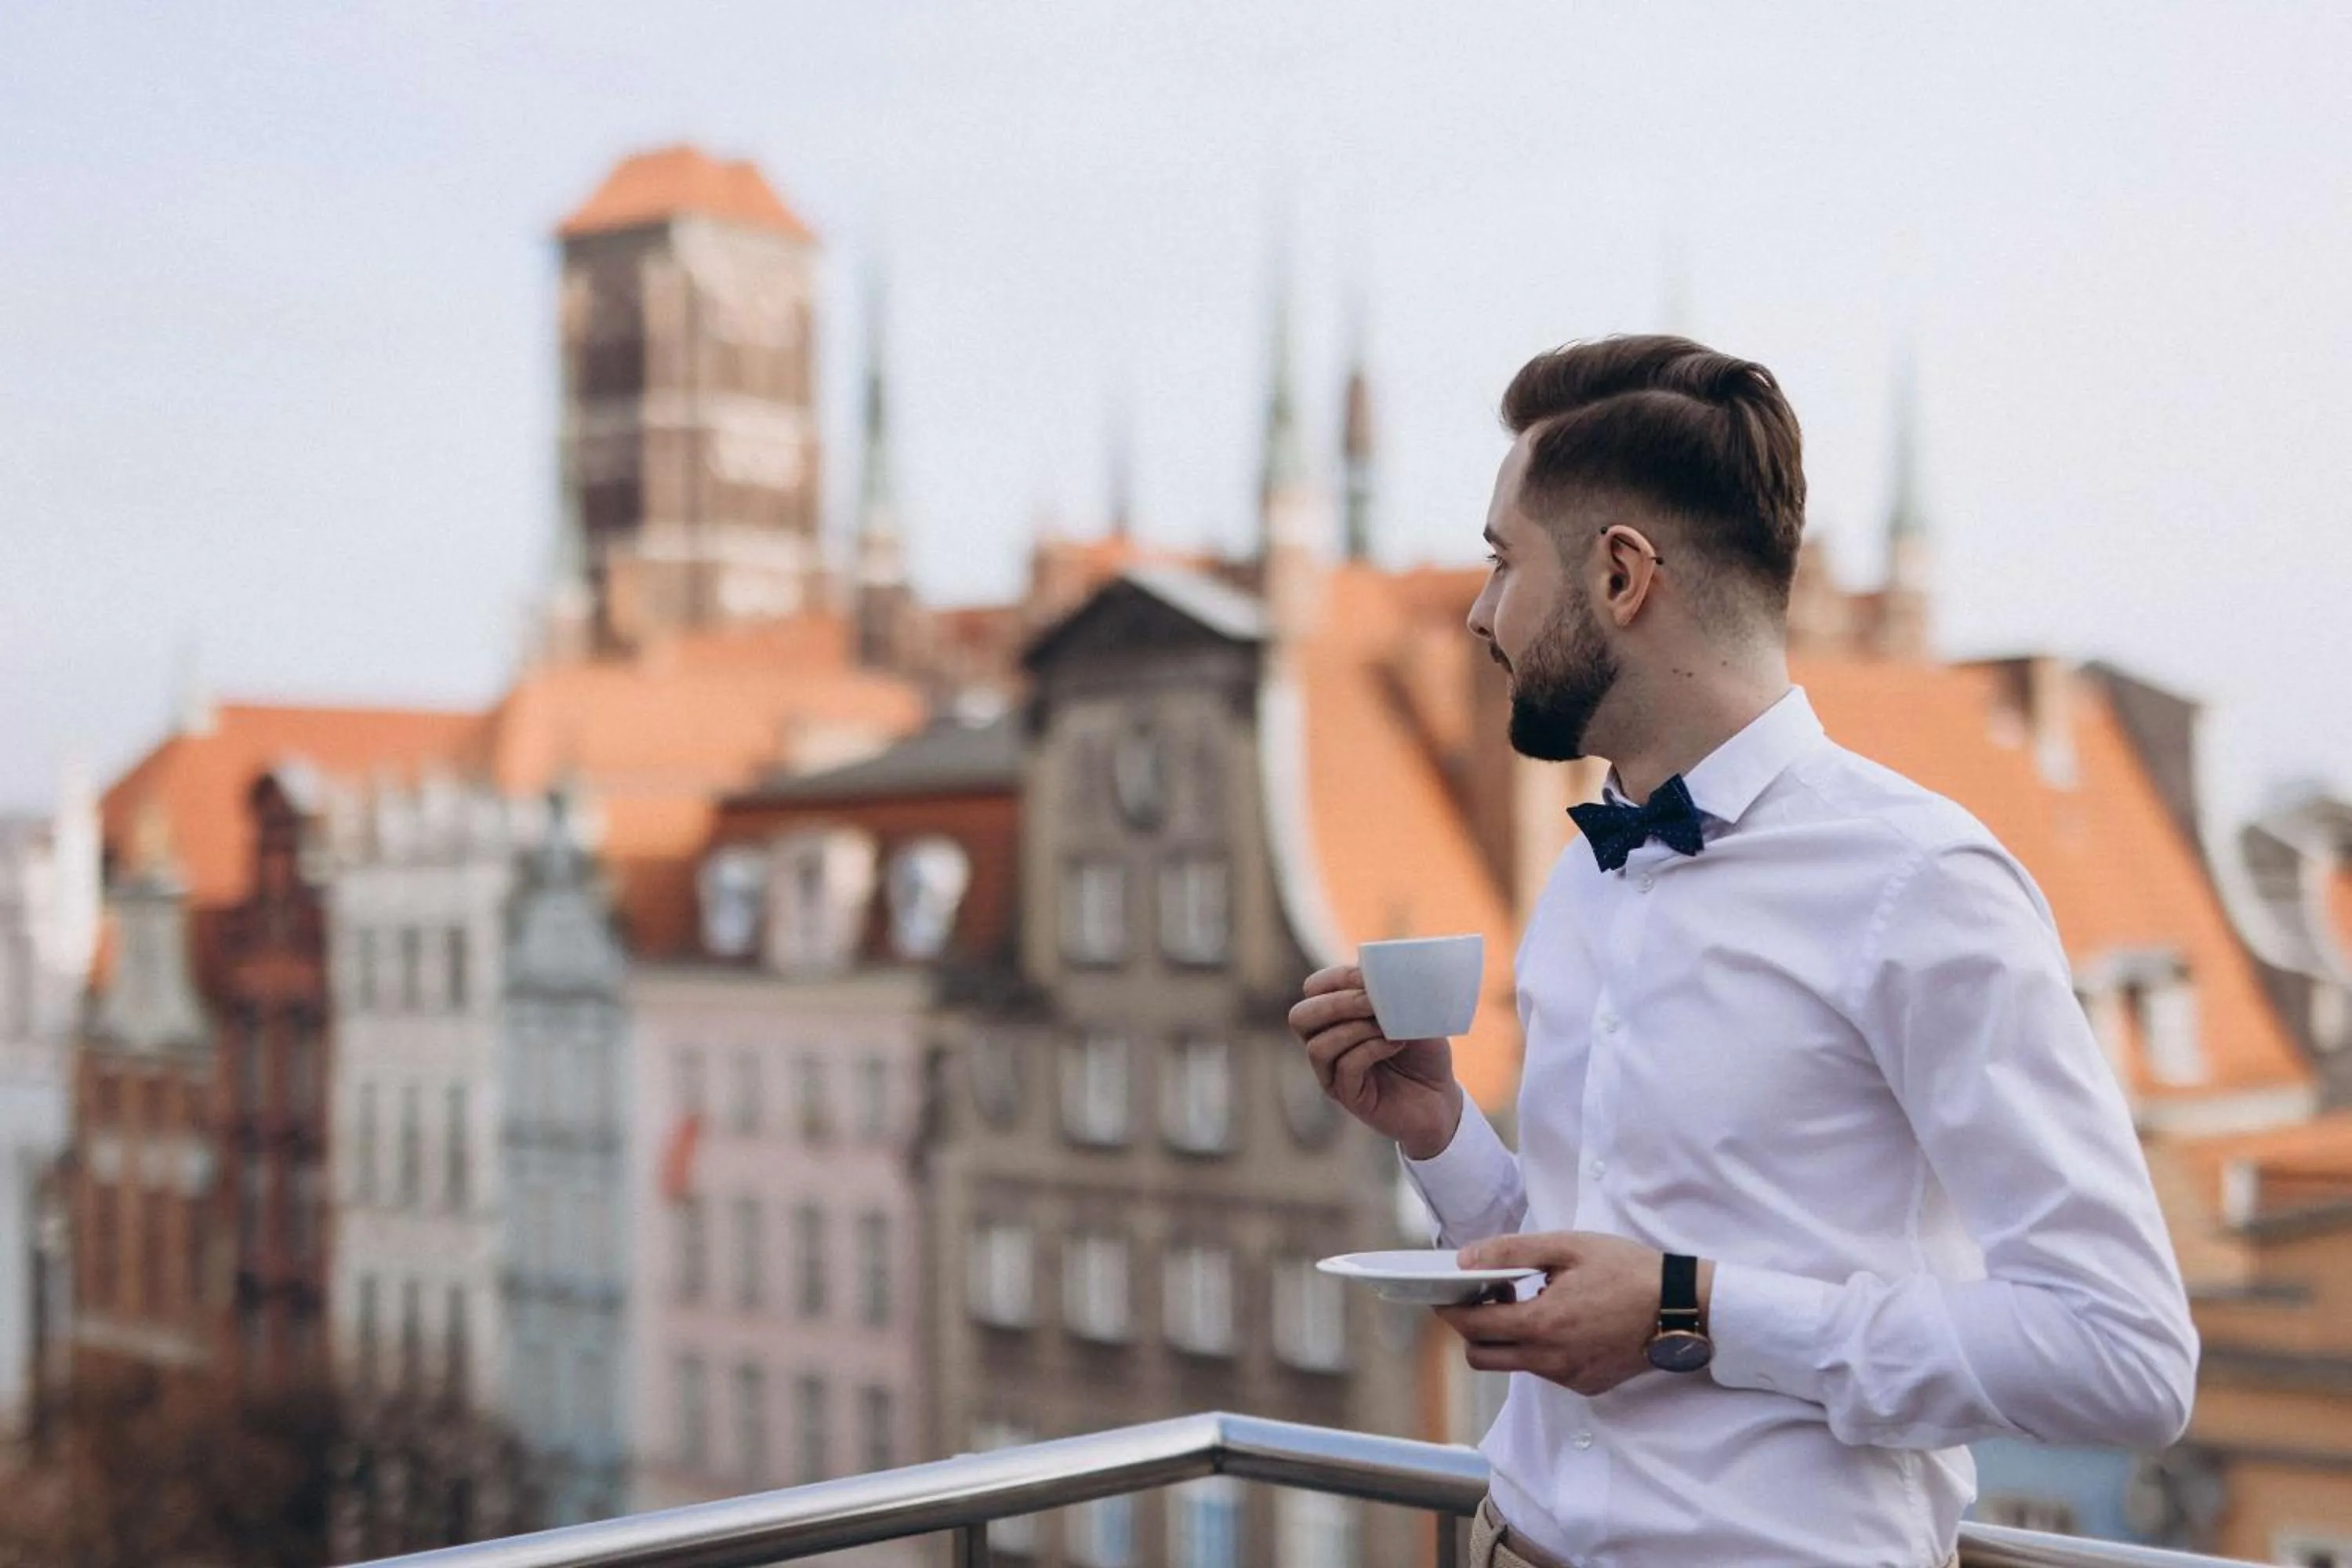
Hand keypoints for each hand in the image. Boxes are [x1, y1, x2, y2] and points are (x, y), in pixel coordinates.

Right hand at [1286, 964, 1463, 1159]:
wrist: (1442, 1097)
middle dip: (1335, 1004)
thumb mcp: (1413, 1013)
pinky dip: (1370, 1050)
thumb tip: (1378, 973)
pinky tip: (1395, 1044)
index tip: (1368, 978)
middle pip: (1300, 1016)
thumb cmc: (1424, 1052)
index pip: (1314, 988)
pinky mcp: (1347, 1095)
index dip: (1337, 978)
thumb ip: (1392, 992)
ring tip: (1387, 1028)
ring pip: (1317, 1046)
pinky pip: (1344, 1067)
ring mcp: (1333, 1072)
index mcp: (1337, 1016)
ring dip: (1354, 1029)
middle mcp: (1327, 1042)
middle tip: (1370, 1002)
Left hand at [1432, 1232, 1714, 1397]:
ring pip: (1515, 1365)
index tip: (1444, 1293)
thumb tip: (1465, 1260)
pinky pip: (1546, 1370)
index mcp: (1543, 1325)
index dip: (1451, 1310)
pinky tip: (1560, 1318)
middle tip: (1488, 1296)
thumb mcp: (1568, 1247)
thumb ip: (1511, 1253)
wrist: (1683, 1307)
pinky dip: (1538, 1348)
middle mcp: (1552, 1361)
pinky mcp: (1588, 1385)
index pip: (1473, 1328)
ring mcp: (1570, 1378)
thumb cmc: (1628, 1271)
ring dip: (1507, 1337)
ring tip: (1529, 1300)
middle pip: (1483, 1357)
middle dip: (1473, 1329)